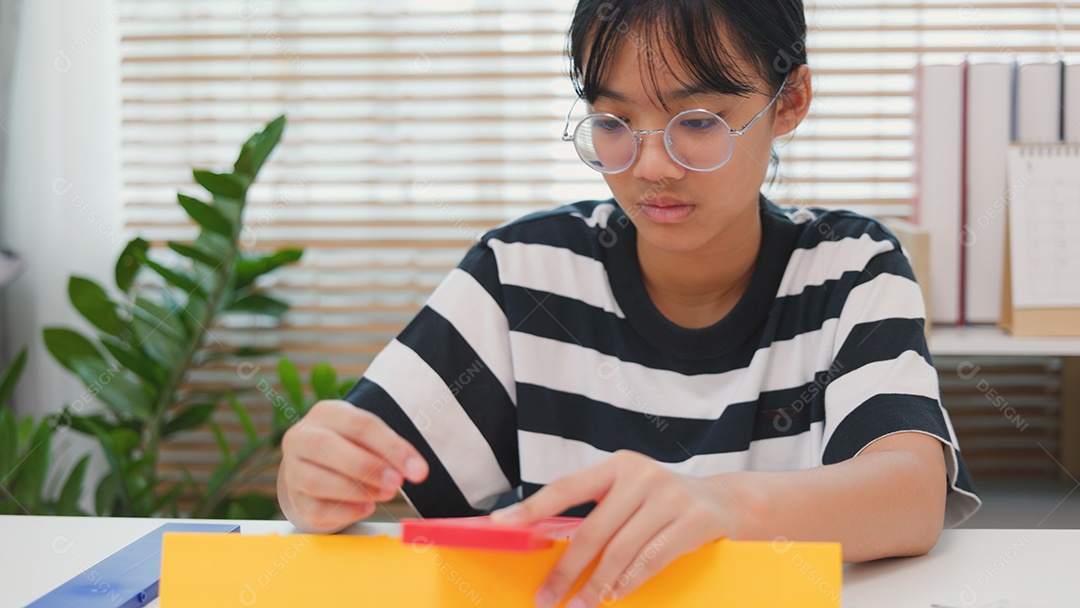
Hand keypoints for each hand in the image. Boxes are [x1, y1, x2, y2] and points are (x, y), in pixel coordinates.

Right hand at [279, 400, 428, 532]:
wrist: (319, 462)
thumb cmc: (352, 444)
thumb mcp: (369, 436)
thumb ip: (389, 449)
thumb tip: (414, 469)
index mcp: (325, 413)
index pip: (359, 425)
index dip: (391, 447)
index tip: (418, 469)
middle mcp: (301, 437)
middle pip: (326, 447)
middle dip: (367, 467)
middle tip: (397, 482)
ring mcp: (293, 469)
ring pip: (316, 480)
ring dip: (356, 490)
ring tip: (386, 494)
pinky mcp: (295, 498)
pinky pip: (315, 509)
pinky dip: (345, 511)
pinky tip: (367, 507)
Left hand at [490, 451, 736, 607]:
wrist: (726, 501)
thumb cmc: (662, 503)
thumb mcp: (629, 495)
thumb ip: (597, 513)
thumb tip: (546, 546)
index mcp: (617, 465)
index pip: (566, 487)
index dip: (532, 507)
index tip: (502, 524)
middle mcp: (642, 476)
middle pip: (592, 530)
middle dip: (566, 571)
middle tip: (546, 599)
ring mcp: (670, 496)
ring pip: (621, 550)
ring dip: (596, 586)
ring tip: (579, 607)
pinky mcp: (694, 520)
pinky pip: (652, 559)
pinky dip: (630, 582)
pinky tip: (615, 596)